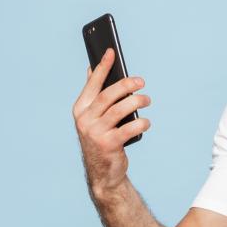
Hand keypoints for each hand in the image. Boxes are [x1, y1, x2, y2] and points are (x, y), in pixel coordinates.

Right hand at [73, 48, 152, 196]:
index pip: (92, 83)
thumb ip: (93, 95)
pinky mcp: (109, 145)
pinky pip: (129, 128)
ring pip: (120, 110)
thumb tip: (92, 68)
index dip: (102, 67)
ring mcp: (96, 133)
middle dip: (126, 85)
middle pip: (108, 95)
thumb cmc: (102, 140)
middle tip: (141, 82)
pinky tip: (146, 122)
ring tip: (147, 100)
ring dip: (137, 102)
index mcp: (80, 109)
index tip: (111, 52)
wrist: (103, 173)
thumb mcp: (94, 117)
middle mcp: (85, 120)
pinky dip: (141, 123)